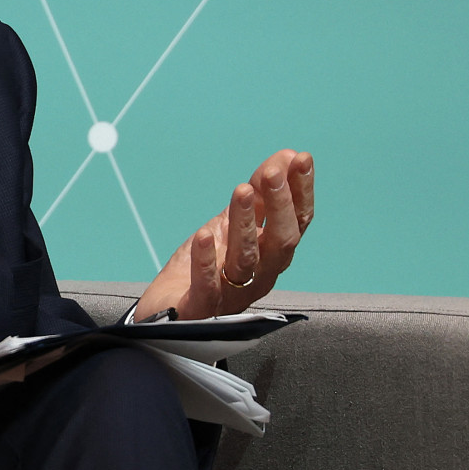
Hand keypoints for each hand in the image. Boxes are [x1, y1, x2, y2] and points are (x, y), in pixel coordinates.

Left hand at [135, 150, 313, 320]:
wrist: (167, 313)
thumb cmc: (206, 266)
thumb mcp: (231, 224)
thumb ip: (260, 195)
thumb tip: (286, 156)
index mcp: (270, 255)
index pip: (295, 223)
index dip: (301, 192)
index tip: (301, 159)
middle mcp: (259, 276)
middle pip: (279, 243)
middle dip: (279, 206)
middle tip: (272, 172)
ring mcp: (232, 294)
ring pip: (246, 260)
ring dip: (245, 224)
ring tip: (241, 190)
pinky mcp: (201, 308)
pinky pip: (207, 286)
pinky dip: (206, 261)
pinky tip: (204, 235)